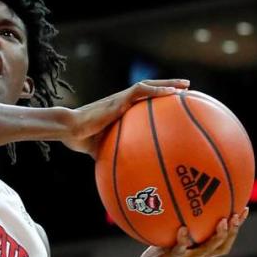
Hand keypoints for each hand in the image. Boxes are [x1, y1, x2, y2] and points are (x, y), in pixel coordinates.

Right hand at [63, 79, 189, 155]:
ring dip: (167, 84)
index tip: (174, 101)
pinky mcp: (118, 100)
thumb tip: (122, 172)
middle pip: (149, 89)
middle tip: (186, 88)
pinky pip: (141, 91)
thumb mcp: (102, 149)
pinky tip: (172, 93)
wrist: (69, 130)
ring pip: (148, 85)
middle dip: (168, 86)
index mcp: (118, 109)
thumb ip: (113, 155)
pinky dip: (157, 91)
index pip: (141, 100)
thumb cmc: (81, 139)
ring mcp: (120, 99)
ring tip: (185, 85)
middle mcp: (121, 101)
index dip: (157, 98)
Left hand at [124, 207, 248, 256]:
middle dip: (232, 231)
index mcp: (198, 252)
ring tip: (222, 221)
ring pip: (207, 251)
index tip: (244, 210)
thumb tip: (177, 200)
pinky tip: (183, 228)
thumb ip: (174, 225)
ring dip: (217, 236)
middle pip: (221, 246)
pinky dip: (183, 240)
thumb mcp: (166, 239)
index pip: (223, 241)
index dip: (235, 228)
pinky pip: (179, 251)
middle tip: (237, 215)